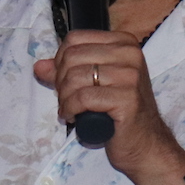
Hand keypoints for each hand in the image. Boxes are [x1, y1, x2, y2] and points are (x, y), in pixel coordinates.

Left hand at [33, 31, 184, 184]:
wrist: (145, 144)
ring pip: (75, 77)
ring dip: (64, 98)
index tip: (63, 82)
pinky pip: (83, 97)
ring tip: (69, 110)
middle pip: (72, 57)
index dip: (60, 62)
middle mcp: (130, 54)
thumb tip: (39, 66)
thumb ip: (66, 72)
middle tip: (65, 99)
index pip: (74, 40)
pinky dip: (70, 109)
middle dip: (60, 81)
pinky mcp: (127, 98)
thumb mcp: (93, 85)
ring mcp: (131, 75)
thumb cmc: (119, 113)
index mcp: (123, 43)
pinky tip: (73, 117)